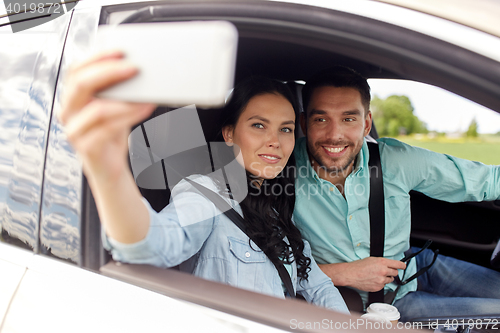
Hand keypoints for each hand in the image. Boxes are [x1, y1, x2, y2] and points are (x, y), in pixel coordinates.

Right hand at [58, 50, 155, 185]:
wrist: (109, 167)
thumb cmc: (111, 133)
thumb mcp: (112, 106)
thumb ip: (115, 89)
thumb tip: (137, 68)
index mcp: (72, 97)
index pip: (76, 70)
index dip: (96, 58)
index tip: (120, 52)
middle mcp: (68, 112)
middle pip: (81, 85)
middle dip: (109, 73)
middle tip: (134, 68)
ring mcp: (75, 131)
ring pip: (98, 109)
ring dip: (126, 100)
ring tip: (146, 95)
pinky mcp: (87, 147)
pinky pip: (108, 128)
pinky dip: (129, 116)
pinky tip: (144, 109)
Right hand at [319, 257, 405, 291]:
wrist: (351, 274)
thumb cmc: (359, 266)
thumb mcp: (372, 259)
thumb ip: (383, 262)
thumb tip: (390, 264)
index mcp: (382, 262)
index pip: (398, 264)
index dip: (402, 265)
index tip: (403, 266)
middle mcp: (384, 271)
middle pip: (395, 273)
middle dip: (392, 271)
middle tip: (385, 271)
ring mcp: (381, 280)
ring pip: (390, 280)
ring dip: (386, 278)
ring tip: (376, 275)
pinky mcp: (378, 287)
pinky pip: (383, 286)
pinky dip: (380, 283)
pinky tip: (373, 280)